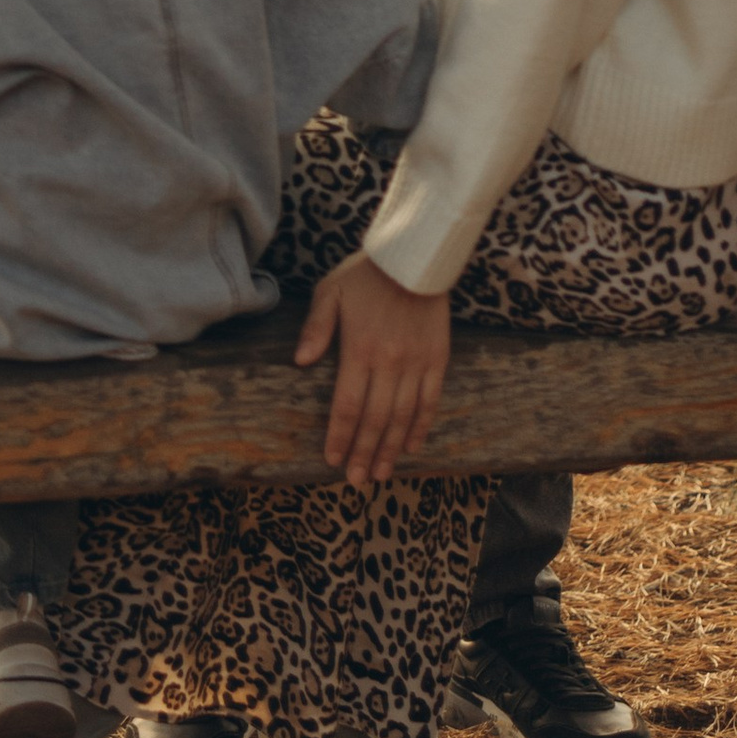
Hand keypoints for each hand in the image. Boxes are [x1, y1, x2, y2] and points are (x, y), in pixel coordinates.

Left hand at [294, 252, 453, 487]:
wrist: (415, 256)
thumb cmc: (366, 273)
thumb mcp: (330, 291)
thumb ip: (316, 328)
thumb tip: (300, 362)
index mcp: (359, 349)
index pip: (347, 405)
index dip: (339, 436)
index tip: (332, 460)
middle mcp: (389, 361)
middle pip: (374, 419)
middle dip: (363, 453)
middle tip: (356, 481)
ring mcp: (416, 362)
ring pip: (403, 417)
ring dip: (391, 449)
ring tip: (381, 473)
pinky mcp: (437, 358)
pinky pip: (430, 400)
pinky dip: (421, 427)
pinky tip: (412, 446)